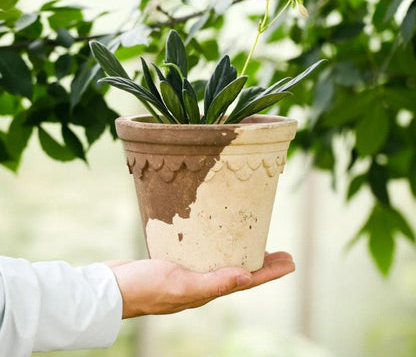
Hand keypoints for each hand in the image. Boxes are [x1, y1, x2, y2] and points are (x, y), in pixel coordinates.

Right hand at [106, 251, 294, 318]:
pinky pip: (204, 254)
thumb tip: (246, 277)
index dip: (270, 272)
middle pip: (240, 272)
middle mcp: (201, 284)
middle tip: (282, 252)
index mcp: (206, 290)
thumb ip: (212, 283)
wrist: (110, 288)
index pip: (247, 280)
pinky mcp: (176, 262)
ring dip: (242, 254)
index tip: (290, 262)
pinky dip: (218, 246)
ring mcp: (189, 273)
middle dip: (263, 264)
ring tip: (256, 243)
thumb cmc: (144, 288)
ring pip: (223, 262)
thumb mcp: (180, 284)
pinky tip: (217, 237)